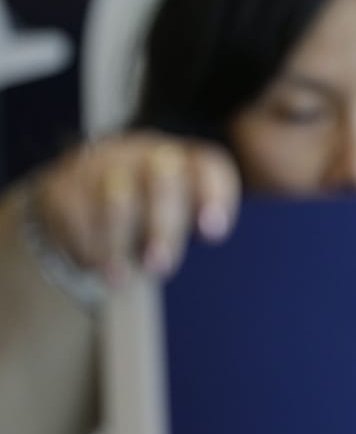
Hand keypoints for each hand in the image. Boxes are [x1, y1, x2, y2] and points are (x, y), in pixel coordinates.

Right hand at [30, 132, 240, 282]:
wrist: (86, 200)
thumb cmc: (151, 214)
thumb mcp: (182, 218)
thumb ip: (201, 221)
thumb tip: (210, 229)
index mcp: (187, 163)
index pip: (209, 170)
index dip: (214, 198)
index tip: (212, 233)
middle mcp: (148, 155)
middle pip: (164, 178)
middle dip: (163, 225)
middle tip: (159, 267)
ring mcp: (103, 164)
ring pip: (116, 198)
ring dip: (118, 245)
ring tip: (118, 279)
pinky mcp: (63, 184)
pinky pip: (76, 215)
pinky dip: (86, 246)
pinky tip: (92, 262)